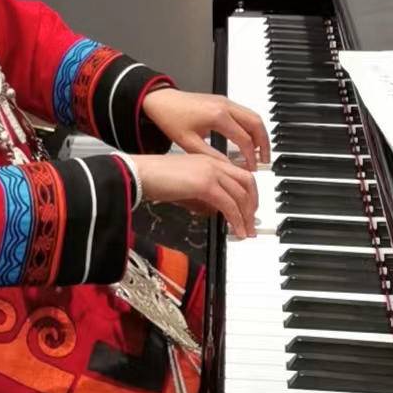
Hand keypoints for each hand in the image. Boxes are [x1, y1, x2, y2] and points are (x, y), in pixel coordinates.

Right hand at [131, 150, 257, 237]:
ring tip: (246, 231)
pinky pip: (229, 205)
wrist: (139, 174)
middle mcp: (213, 163)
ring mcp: (211, 172)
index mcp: (209, 161)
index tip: (249, 210)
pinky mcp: (205, 184)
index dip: (248, 193)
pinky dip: (237, 219)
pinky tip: (237, 231)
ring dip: (246, 216)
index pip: (238, 174)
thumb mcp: (185, 190)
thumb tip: (215, 213)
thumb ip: (202, 199)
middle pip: (247, 182)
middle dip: (253, 204)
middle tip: (252, 222)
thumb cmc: (154, 179)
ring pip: (241, 195)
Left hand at [142, 87, 269, 169]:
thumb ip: (212, 156)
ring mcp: (225, 101)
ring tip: (259, 151)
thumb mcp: (189, 143)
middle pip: (256, 124)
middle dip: (264, 144)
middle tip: (264, 160)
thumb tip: (229, 169)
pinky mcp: (223, 100)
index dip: (250, 156)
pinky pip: (245, 113)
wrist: (160, 100)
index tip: (252, 168)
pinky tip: (248, 139)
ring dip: (260, 133)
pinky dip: (251, 126)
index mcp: (217, 116)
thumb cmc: (171, 119)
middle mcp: (225, 106)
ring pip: (253, 116)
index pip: (244, 139)